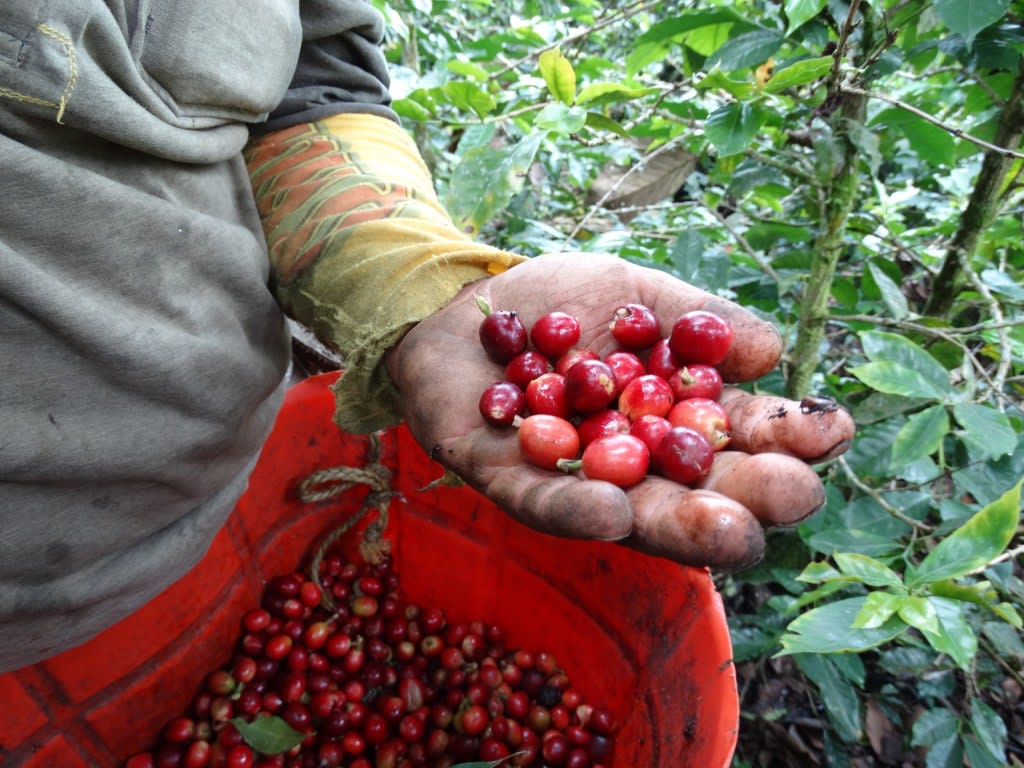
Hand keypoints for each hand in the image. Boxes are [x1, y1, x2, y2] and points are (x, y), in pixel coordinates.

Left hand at [385, 252, 854, 569]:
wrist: (458, 303)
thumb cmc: (554, 302)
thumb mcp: (634, 295)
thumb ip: (696, 321)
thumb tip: (773, 353)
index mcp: (671, 417)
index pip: (740, 436)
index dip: (786, 437)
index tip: (828, 429)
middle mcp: (632, 461)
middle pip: (701, 490)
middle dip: (749, 494)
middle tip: (794, 493)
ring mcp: (572, 478)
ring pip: (635, 515)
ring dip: (682, 524)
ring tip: (728, 529)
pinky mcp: (507, 482)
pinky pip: (545, 505)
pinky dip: (579, 510)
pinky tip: (613, 514)